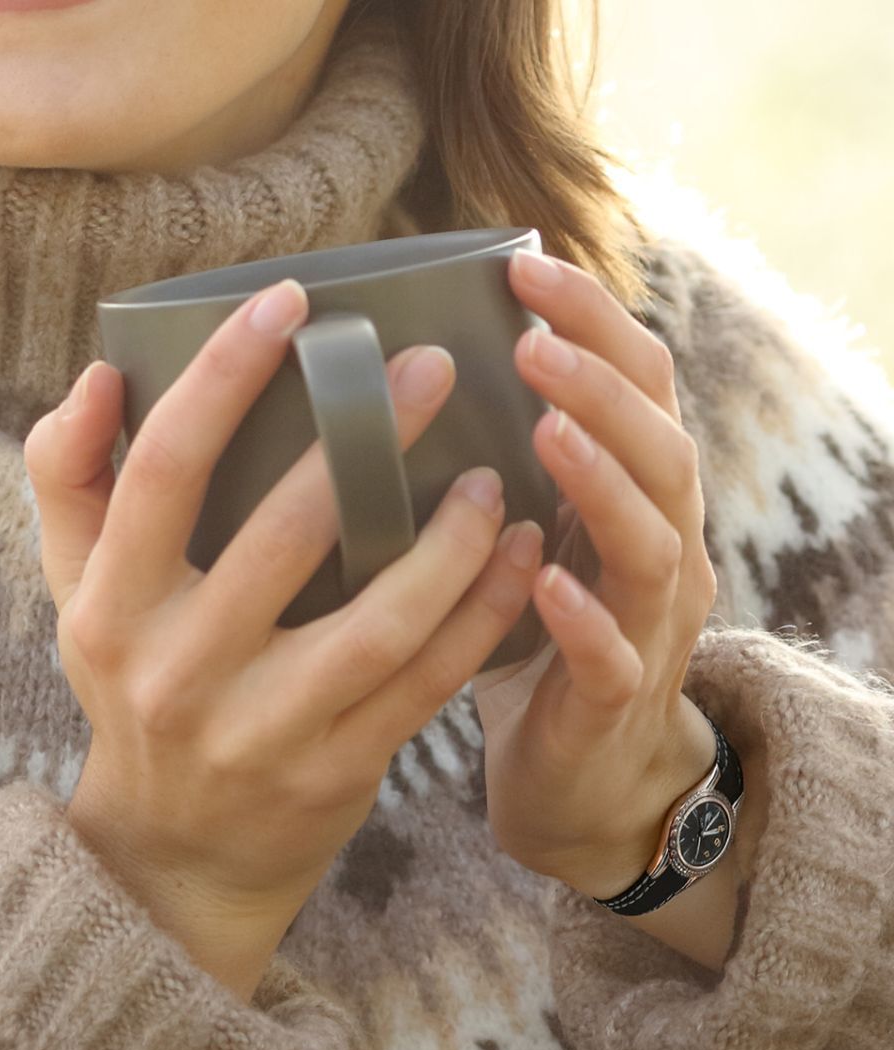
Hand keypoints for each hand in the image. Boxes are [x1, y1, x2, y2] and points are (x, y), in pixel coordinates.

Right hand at [23, 279, 542, 997]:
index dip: (224, 376)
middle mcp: (180, 670)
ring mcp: (262, 731)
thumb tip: (104, 374)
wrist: (173, 855)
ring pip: (379, 620)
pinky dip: (479, 618)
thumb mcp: (79, 597)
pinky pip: (423, 685)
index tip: (292, 301)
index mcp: (113, 609)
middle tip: (433, 364)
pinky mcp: (334, 772)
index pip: (164, 470)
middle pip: (286, 533)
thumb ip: (68, 483)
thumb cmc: (134, 693)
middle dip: (367, 435)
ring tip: (495, 477)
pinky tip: (520, 559)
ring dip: (449, 540)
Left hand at [471, 250, 719, 898]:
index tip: (526, 271)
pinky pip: (612, 654)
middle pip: (661, 448)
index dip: (595, 327)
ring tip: (547, 427)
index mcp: (632, 499)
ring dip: (602, 479)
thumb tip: (391, 381)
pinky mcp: (617, 700)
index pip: (637, 391)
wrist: (579, 777)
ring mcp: (648, 627)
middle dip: (600, 386)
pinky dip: (583, 612)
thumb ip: (496, 471)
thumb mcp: (522, 539)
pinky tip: (541, 576)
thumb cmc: (534, 640)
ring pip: (650, 540)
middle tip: (532, 337)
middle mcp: (658, 550)